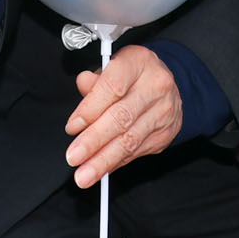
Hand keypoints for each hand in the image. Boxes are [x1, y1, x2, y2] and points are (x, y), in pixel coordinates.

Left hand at [65, 45, 181, 187]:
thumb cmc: (131, 74)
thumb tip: (83, 87)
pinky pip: (137, 151)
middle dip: (94, 142)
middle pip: (121, 118)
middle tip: (74, 157)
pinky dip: (116, 162)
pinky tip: (102, 169)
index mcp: (138, 62)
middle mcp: (156, 86)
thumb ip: (94, 81)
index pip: (112, 88)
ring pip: (130, 140)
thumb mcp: (111, 66)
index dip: (90, 110)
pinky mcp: (165, 133)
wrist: (165, 83)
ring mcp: (164, 111)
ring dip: (104, 161)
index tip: (72, 127)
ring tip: (85, 174)